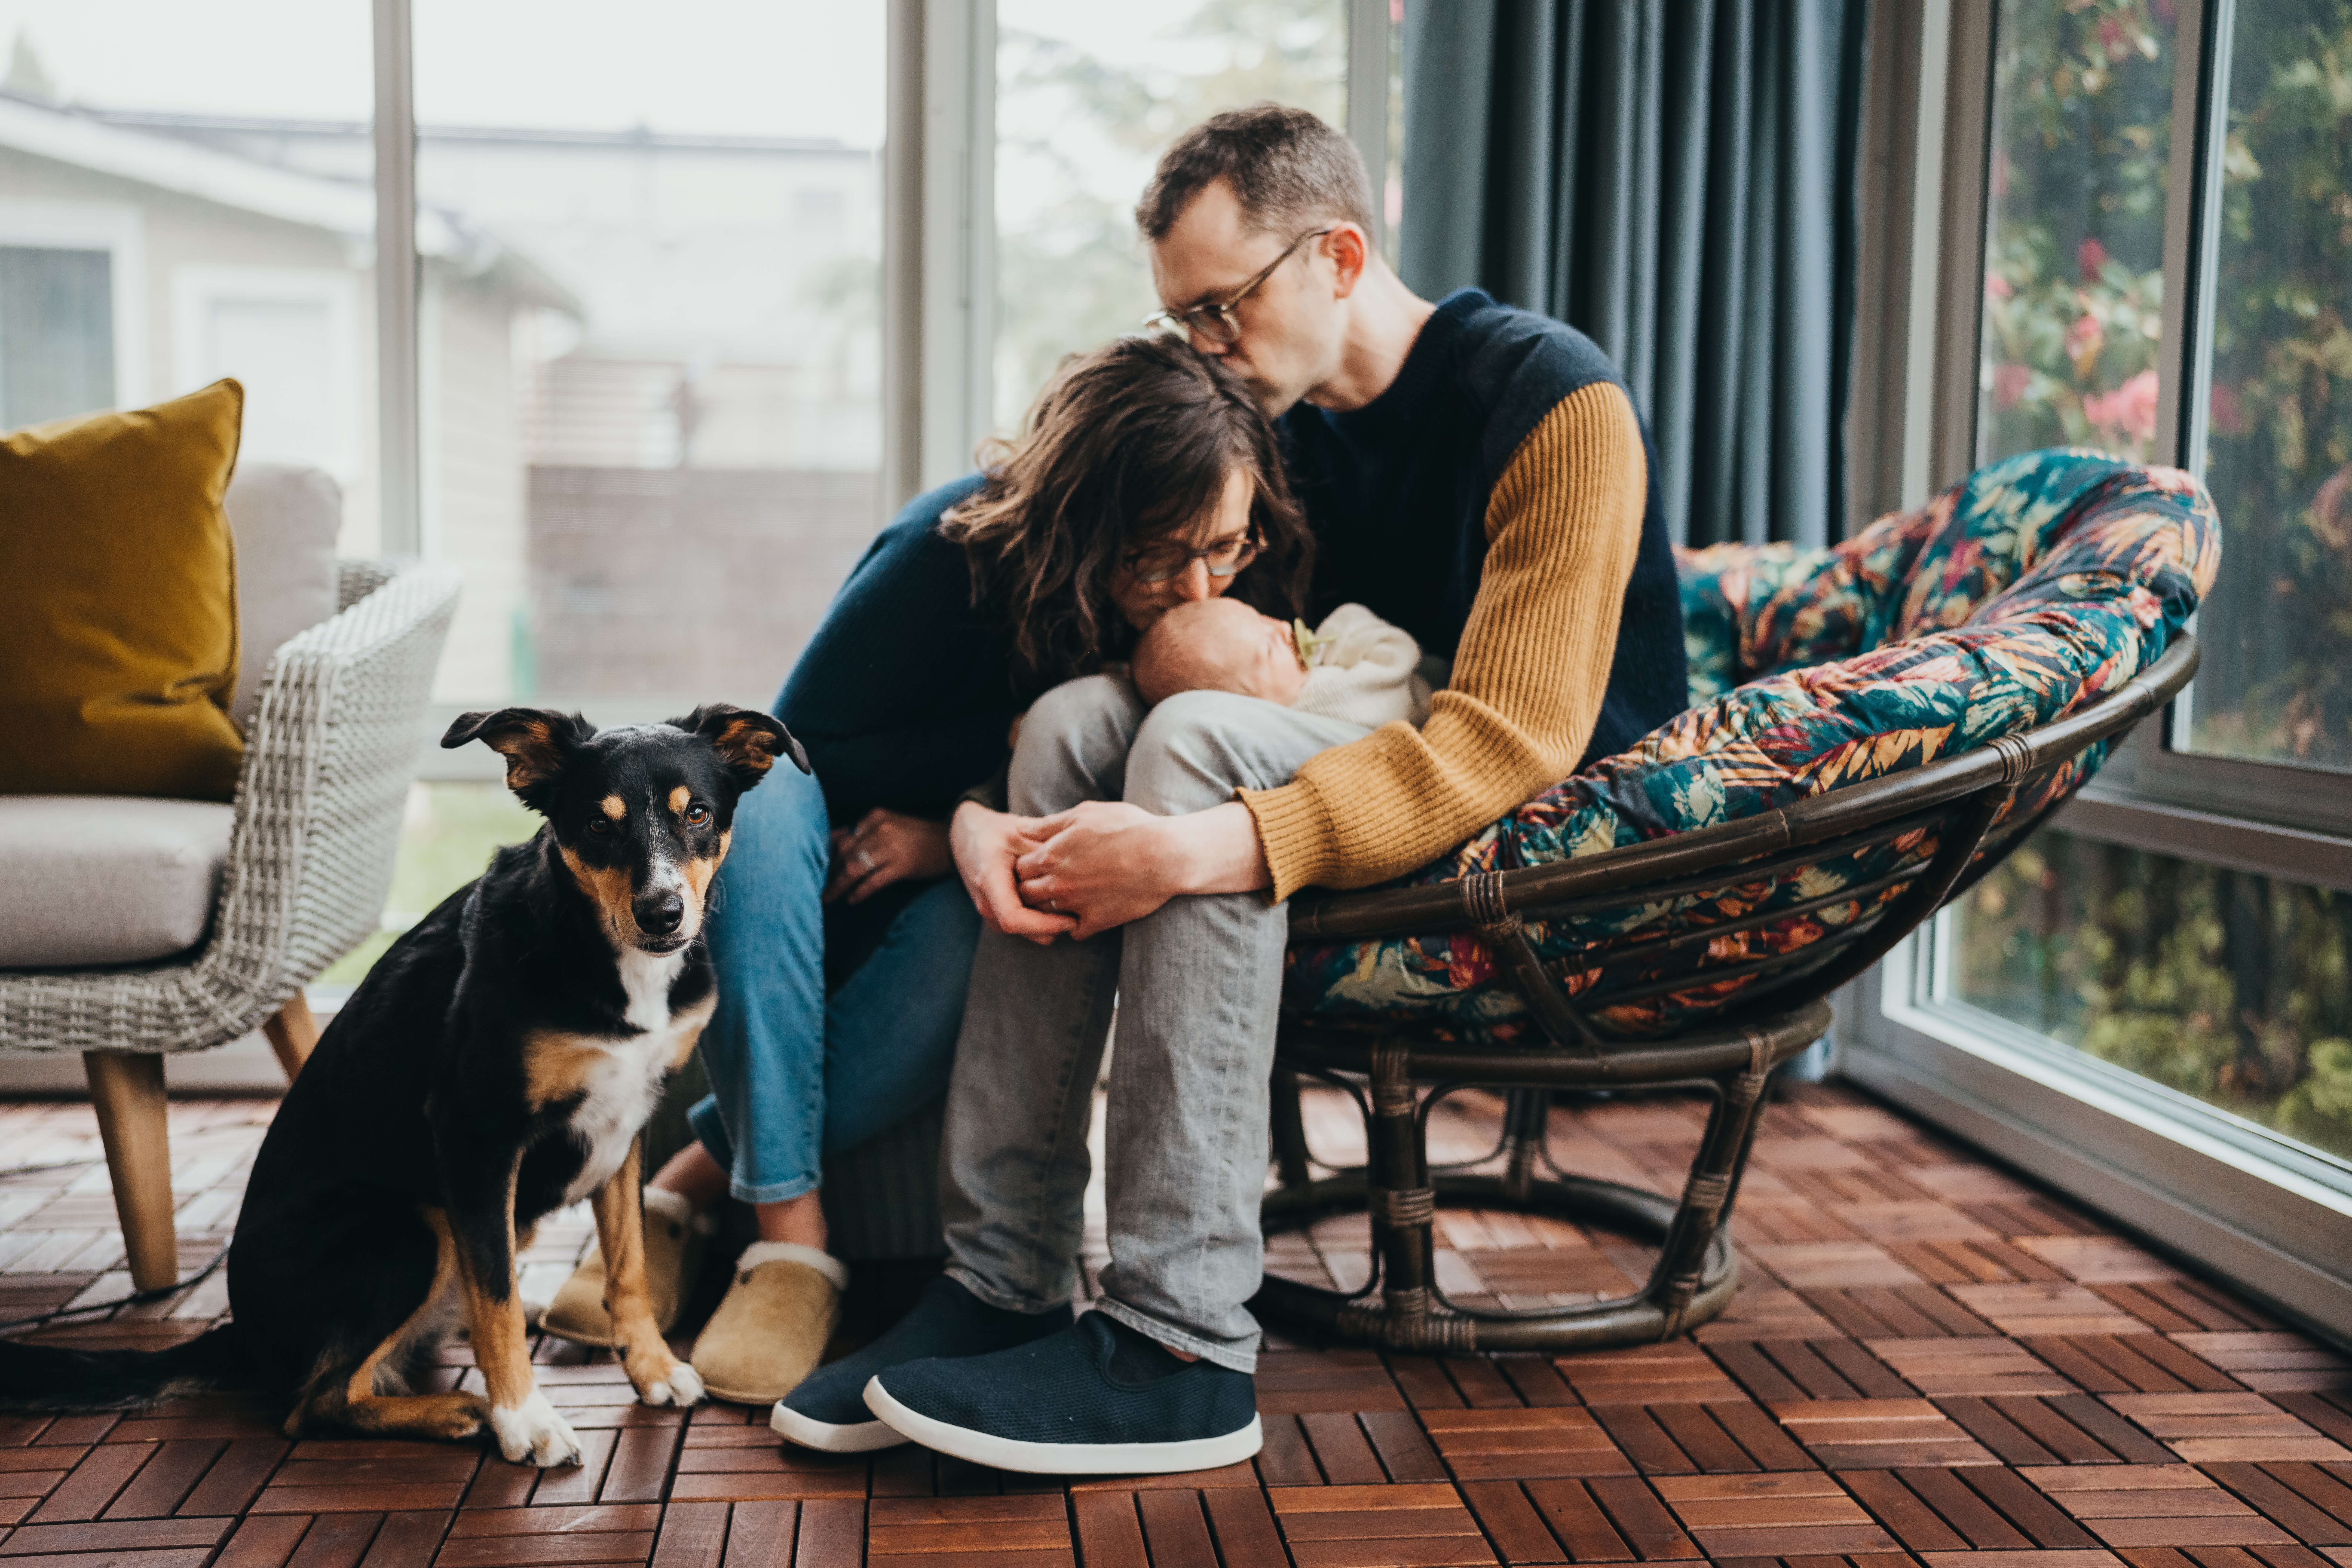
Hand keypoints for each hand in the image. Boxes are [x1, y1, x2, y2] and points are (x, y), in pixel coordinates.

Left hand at [825, 809, 952, 903]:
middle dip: (829, 873)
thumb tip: (834, 841)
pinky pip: (874, 881)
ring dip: (838, 885)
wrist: (952, 840)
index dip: (827, 857)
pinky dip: (860, 891)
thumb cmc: (919, 836)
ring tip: (828, 897)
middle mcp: (881, 829)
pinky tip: (852, 899)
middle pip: (844, 853)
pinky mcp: (903, 865)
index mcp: (876, 817)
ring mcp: (892, 847)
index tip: (819, 870)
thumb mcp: (890, 825)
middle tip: (820, 888)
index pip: (842, 838)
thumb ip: (864, 831)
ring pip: (855, 868)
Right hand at [950, 800, 1076, 942]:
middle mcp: (987, 904)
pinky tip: (1056, 900)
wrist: (967, 836)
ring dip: (1050, 922)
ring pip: (1027, 932)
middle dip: (1054, 924)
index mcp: (989, 881)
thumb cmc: (995, 832)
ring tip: (1071, 901)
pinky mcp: (997, 915)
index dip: (1045, 925)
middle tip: (1082, 907)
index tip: (1072, 919)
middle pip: (1025, 930)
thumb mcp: (1020, 832)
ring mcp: (990, 913)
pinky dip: (1042, 919)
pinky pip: (1024, 926)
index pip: (1014, 919)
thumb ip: (1044, 853)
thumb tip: (1076, 870)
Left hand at [1013, 800, 1271, 940]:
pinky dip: (1077, 925)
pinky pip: (1074, 933)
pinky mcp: (1096, 922)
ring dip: (1050, 908)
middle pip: (1025, 893)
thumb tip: (1018, 826)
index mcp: (1051, 854)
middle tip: (1049, 882)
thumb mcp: (1085, 814)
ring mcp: (1076, 905)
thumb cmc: (1128, 827)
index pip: (1019, 868)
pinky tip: (1088, 913)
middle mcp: (1057, 882)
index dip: (1027, 865)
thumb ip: (1048, 824)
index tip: (1041, 864)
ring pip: (1045, 915)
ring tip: (1067, 897)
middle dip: (1032, 888)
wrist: (1165, 855)